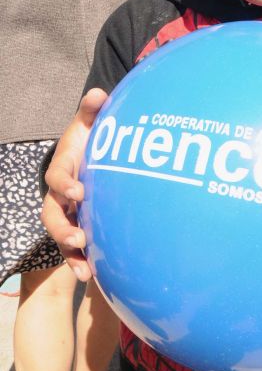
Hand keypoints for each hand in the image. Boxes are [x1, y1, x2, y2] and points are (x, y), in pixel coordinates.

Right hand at [41, 88, 107, 280]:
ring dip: (71, 251)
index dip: (65, 184)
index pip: (57, 178)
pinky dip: (81, 261)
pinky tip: (93, 277)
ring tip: (85, 267)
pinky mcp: (79, 225)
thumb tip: (99, 93)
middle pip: (52, 214)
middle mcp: (60, 195)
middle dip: (63, 226)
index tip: (80, 191)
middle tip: (77, 236)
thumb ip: (92, 110)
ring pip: (61, 235)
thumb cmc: (90, 140)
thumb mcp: (90, 124)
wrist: (88, 157)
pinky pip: (75, 248)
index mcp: (64, 168)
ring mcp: (68, 213)